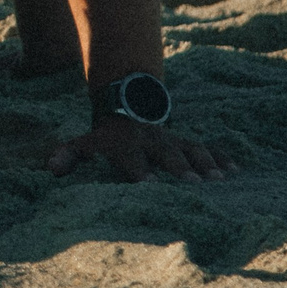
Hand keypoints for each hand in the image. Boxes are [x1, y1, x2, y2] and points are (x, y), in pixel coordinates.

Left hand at [48, 115, 232, 182]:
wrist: (127, 104)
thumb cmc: (105, 135)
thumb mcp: (85, 142)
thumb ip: (69, 154)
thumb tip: (51, 168)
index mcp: (125, 145)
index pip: (130, 157)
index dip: (138, 169)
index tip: (149, 183)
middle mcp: (151, 142)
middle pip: (166, 154)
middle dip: (179, 167)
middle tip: (194, 183)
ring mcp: (171, 140)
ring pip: (190, 148)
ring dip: (205, 163)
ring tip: (220, 179)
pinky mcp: (186, 142)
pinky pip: (207, 147)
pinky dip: (221, 157)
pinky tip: (236, 170)